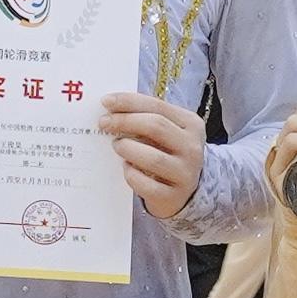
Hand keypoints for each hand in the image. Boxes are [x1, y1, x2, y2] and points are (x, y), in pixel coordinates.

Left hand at [99, 91, 202, 219]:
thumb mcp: (166, 132)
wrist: (185, 192)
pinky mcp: (174, 196)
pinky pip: (148, 185)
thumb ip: (146, 118)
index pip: (158, 106)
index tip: (106, 102)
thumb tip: (112, 108)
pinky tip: (126, 169)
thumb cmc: (168, 154)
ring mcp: (185, 174)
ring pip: (153, 158)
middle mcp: (192, 148)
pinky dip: (132, 175)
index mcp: (191, 124)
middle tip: (104, 123)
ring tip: (117, 146)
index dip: (129, 102)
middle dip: (125, 122)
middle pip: (156, 127)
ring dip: (128, 149)